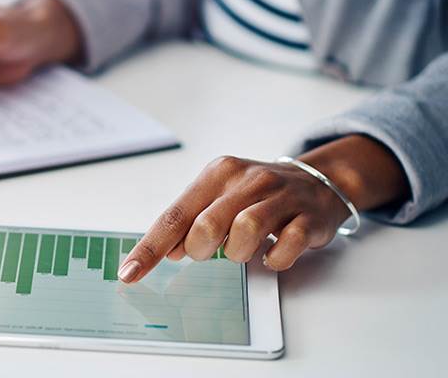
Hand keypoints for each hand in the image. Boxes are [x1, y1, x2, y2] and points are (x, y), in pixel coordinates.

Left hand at [118, 135, 408, 281]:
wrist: (318, 181)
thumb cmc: (258, 194)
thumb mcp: (220, 197)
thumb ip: (192, 220)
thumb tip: (169, 251)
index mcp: (218, 173)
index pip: (174, 215)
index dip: (150, 248)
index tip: (129, 273)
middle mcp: (247, 179)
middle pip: (207, 223)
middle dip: (200, 249)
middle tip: (209, 251)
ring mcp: (280, 196)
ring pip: (247, 230)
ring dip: (238, 252)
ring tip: (242, 251)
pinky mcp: (308, 216)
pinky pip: (287, 245)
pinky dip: (275, 258)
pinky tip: (272, 253)